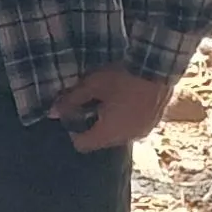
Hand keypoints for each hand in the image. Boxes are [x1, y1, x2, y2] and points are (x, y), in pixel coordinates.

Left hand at [50, 65, 174, 151]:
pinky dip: (127, 119)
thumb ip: (71, 100)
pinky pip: (134, 127)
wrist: (159, 66)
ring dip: (112, 123)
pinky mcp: (154, 123)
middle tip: (91, 103)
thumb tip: (52, 113)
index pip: (82, 145)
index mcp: (108, 133)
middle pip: (101, 140)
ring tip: (110, 100)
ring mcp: (142, 132)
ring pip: (119, 134)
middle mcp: (126, 138)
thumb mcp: (92, 84)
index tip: (73, 114)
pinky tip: (127, 100)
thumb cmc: (122, 76)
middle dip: (93, 125)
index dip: (73, 131)